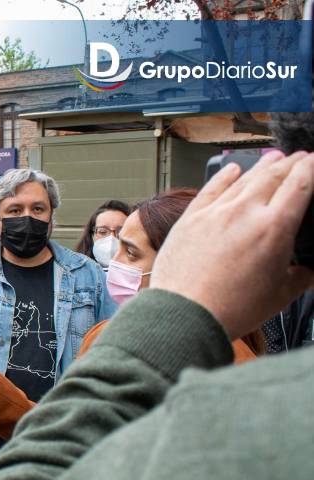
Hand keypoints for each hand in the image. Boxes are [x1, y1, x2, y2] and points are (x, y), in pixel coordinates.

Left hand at [151, 150, 313, 339]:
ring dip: (262, 166)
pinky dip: (224, 176)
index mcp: (274, 228)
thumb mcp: (281, 294)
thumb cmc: (232, 308)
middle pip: (273, 175)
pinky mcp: (190, 218)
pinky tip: (232, 169)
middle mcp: (244, 212)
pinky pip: (210, 189)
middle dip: (290, 163)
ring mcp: (214, 212)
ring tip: (274, 159)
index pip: (300, 184)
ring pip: (243, 179)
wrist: (186, 313)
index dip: (312, 168)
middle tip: (300, 157)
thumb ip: (303, 276)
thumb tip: (309, 271)